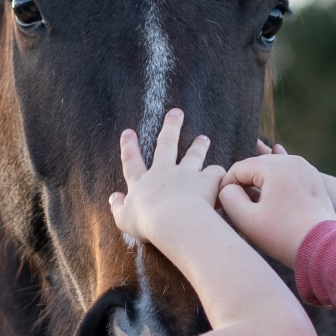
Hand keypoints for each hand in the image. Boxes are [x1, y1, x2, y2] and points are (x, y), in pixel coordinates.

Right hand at [110, 109, 225, 247]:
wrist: (173, 220)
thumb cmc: (146, 222)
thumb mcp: (124, 219)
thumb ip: (118, 207)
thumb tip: (112, 198)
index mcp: (142, 183)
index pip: (132, 162)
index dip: (129, 147)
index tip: (128, 131)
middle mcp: (163, 173)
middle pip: (166, 146)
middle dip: (170, 128)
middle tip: (176, 112)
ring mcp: (185, 174)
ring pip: (192, 156)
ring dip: (198, 146)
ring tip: (204, 138)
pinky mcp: (205, 181)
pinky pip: (214, 174)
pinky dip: (218, 174)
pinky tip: (223, 174)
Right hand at [219, 154, 335, 268]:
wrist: (322, 248)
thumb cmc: (283, 236)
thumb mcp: (247, 219)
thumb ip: (228, 197)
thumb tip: (228, 187)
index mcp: (275, 166)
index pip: (238, 169)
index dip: (226, 186)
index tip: (222, 205)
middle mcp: (292, 161)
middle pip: (255, 166)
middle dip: (243, 183)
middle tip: (234, 205)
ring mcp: (305, 167)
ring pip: (271, 169)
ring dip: (259, 183)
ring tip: (252, 204)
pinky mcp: (312, 178)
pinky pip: (287, 174)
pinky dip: (276, 183)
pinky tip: (268, 192)